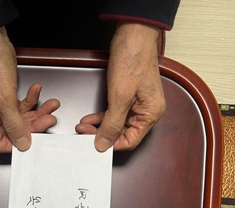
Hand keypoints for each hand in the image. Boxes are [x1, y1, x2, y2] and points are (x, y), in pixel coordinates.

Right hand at [0, 28, 59, 152]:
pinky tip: (37, 91)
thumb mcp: (4, 99)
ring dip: (36, 111)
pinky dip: (31, 99)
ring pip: (20, 117)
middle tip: (48, 117)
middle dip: (33, 124)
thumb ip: (15, 124)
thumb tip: (22, 143)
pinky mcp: (5, 95)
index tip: (33, 140)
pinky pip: (21, 105)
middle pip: (13, 130)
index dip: (17, 143)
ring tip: (49, 104)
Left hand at [75, 23, 165, 151]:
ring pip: (116, 124)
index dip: (112, 144)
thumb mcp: (120, 97)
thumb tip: (104, 144)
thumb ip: (111, 124)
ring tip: (83, 125)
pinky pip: (114, 113)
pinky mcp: (127, 96)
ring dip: (99, 126)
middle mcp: (146, 110)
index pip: (130, 140)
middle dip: (102, 134)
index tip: (95, 144)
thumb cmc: (133, 61)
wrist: (132, 35)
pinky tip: (89, 118)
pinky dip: (101, 117)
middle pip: (122, 133)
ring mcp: (137, 103)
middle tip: (84, 132)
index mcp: (151, 114)